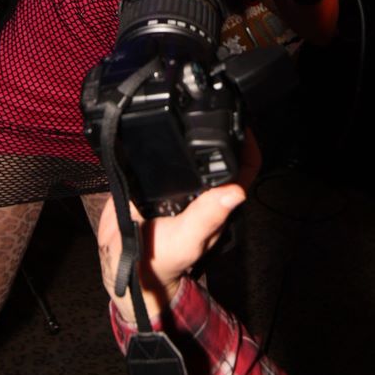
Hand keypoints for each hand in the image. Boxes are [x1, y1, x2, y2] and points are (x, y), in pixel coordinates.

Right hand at [98, 129, 260, 321]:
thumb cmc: (163, 259)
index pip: (244, 169)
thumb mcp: (188, 239)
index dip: (249, 146)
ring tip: (186, 114)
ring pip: (191, 151)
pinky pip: (160, 155)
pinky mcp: (152, 178)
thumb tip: (236, 193)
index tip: (244, 126)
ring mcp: (178, 182)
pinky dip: (159, 142)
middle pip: (220, 154)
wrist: (125, 264)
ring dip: (190, 135)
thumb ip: (209, 217)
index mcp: (216, 202)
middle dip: (220, 132)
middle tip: (213, 111)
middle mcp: (201, 190)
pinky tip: (154, 130)